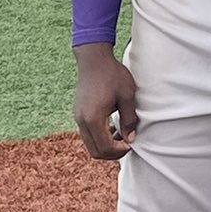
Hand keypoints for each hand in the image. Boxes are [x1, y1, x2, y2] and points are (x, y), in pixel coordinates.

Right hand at [73, 43, 137, 160]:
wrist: (94, 59)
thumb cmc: (112, 75)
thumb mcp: (127, 96)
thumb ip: (129, 120)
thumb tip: (130, 139)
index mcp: (94, 118)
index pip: (105, 148)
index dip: (120, 151)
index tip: (132, 143)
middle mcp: (82, 121)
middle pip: (95, 151)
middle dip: (112, 153)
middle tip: (127, 143)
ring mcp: (78, 117)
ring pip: (90, 144)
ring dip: (106, 145)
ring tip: (121, 134)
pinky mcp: (78, 113)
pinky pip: (88, 134)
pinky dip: (99, 137)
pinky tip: (112, 127)